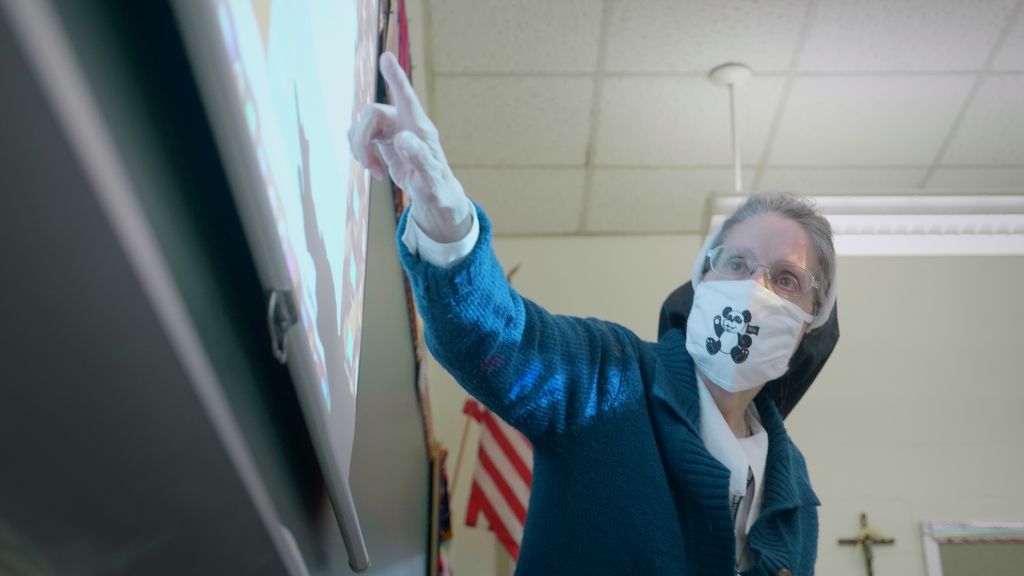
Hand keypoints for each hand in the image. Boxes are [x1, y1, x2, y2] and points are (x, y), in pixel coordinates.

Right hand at [348, 53, 471, 242]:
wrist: (434, 196)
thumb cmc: (437, 188)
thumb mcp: (430, 178)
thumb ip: (419, 158)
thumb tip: (402, 137)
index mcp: (419, 128)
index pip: (406, 97)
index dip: (396, 78)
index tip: (386, 57)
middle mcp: (404, 123)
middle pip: (371, 113)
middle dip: (362, 139)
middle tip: (368, 165)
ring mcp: (392, 130)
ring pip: (361, 125)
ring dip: (359, 148)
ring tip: (374, 170)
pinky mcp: (382, 139)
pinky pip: (359, 137)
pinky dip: (361, 154)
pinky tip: (375, 170)